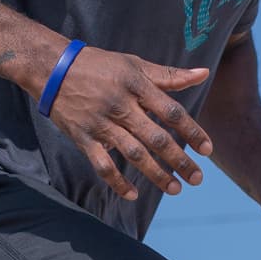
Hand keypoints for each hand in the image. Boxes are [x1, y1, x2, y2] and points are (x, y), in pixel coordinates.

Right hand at [46, 47, 213, 201]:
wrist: (52, 68)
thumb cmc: (99, 65)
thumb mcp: (134, 64)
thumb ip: (169, 75)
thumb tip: (203, 73)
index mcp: (136, 85)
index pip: (171, 111)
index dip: (192, 131)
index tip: (208, 150)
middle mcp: (121, 106)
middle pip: (156, 138)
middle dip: (179, 160)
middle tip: (197, 178)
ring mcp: (101, 124)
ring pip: (133, 154)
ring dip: (155, 174)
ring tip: (175, 188)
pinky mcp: (84, 138)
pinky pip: (102, 165)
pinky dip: (117, 182)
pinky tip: (133, 195)